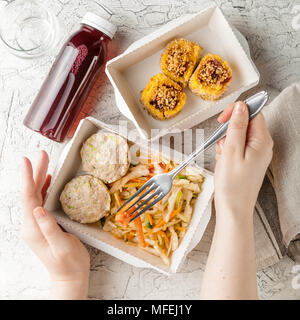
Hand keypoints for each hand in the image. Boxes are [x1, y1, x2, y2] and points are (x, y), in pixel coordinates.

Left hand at [21, 151, 89, 298]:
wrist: (69, 277)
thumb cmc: (69, 263)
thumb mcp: (61, 246)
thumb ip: (49, 227)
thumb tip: (38, 209)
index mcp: (33, 228)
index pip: (28, 198)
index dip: (28, 178)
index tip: (27, 161)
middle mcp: (31, 224)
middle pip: (31, 193)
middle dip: (35, 173)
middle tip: (41, 155)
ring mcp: (36, 224)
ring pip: (35, 196)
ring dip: (39, 178)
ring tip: (45, 162)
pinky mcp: (43, 224)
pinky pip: (40, 202)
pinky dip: (43, 189)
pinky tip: (47, 181)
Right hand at [214, 101, 272, 221]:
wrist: (233, 208)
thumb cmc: (233, 185)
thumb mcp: (231, 151)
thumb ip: (236, 126)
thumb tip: (241, 107)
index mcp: (262, 141)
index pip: (253, 113)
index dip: (237, 112)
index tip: (222, 119)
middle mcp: (262, 146)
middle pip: (244, 124)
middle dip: (228, 132)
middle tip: (223, 146)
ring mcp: (255, 154)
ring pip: (237, 136)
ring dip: (226, 143)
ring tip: (223, 158)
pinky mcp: (248, 161)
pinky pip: (235, 148)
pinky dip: (226, 152)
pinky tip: (224, 163)